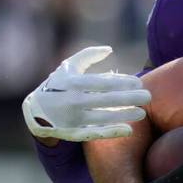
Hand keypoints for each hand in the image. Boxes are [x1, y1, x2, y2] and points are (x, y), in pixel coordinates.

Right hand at [22, 46, 151, 141]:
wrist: (34, 112)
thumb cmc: (57, 85)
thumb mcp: (68, 67)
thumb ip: (88, 55)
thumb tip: (109, 49)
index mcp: (73, 83)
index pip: (102, 83)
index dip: (122, 82)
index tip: (138, 83)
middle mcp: (73, 101)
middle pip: (106, 100)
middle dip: (129, 98)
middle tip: (148, 96)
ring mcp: (73, 119)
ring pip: (103, 117)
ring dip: (124, 115)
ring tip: (142, 113)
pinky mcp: (74, 133)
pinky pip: (96, 133)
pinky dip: (112, 132)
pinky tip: (128, 129)